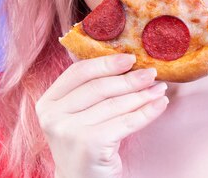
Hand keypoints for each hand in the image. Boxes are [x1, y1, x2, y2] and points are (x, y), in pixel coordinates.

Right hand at [35, 53, 168, 177]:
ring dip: (142, 95)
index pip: (78, 73)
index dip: (105, 63)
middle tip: (152, 73)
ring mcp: (69, 131)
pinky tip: (160, 105)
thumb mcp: (77, 118)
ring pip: (114, 105)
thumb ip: (89, 93)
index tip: (130, 58)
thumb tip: (127, 64)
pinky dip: (146, 112)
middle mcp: (52, 116)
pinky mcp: (89, 144)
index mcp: (47, 103)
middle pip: (98, 88)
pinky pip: (125, 122)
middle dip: (129, 79)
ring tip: (159, 89)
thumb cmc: (85, 148)